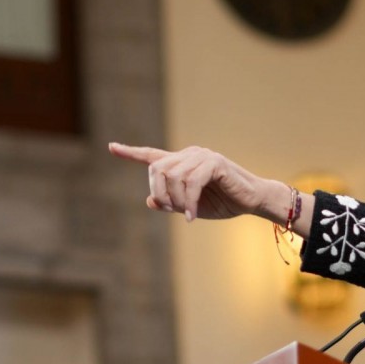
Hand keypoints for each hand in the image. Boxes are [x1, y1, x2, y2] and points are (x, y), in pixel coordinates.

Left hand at [107, 142, 283, 222]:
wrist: (252, 200)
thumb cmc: (223, 202)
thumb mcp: (191, 207)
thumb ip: (170, 203)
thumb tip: (149, 200)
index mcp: (182, 162)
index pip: (152, 155)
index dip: (131, 153)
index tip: (112, 147)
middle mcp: (190, 154)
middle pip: (157, 169)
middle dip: (160, 193)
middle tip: (171, 210)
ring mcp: (202, 156)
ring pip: (172, 176)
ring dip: (176, 201)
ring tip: (187, 214)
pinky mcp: (214, 163)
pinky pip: (191, 183)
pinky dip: (190, 202)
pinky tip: (193, 216)